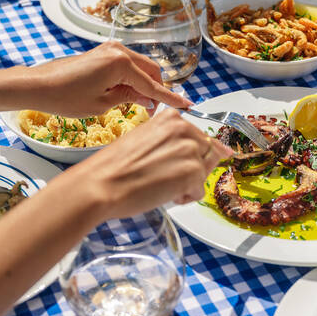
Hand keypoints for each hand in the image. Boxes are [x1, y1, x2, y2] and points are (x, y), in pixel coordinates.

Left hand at [24, 40, 189, 116]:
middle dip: (157, 90)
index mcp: (121, 63)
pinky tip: (128, 94)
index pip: (153, 86)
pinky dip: (134, 78)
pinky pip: (128, 64)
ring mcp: (111, 49)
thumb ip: (130, 99)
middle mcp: (119, 51)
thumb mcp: (102, 104)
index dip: (171, 98)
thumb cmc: (66, 97)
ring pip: (141, 67)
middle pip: (152, 71)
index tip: (188, 106)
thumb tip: (148, 100)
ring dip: (145, 84)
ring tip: (139, 106)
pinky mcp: (103, 52)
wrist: (38, 85)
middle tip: (153, 112)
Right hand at [65, 109, 233, 219]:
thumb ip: (174, 141)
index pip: (201, 137)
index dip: (190, 156)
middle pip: (207, 154)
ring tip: (160, 184)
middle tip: (162, 176)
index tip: (179, 164)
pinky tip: (162, 194)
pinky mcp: (192, 172)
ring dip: (186, 184)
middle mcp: (185, 129)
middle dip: (191, 169)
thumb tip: (216, 149)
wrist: (100, 184)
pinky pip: (199, 191)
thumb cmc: (115, 167)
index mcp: (172, 118)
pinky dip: (184, 198)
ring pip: (203, 173)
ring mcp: (190, 150)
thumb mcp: (145, 140)